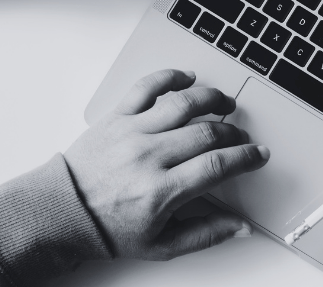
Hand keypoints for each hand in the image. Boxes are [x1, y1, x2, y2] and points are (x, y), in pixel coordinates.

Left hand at [64, 69, 269, 260]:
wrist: (64, 211)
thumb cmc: (109, 228)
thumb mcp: (161, 245)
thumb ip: (205, 235)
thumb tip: (240, 227)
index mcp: (161, 191)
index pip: (216, 166)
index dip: (245, 158)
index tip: (258, 154)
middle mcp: (148, 157)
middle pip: (206, 133)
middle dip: (232, 133)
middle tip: (239, 137)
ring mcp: (131, 133)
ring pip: (182, 103)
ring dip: (211, 98)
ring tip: (223, 102)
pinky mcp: (116, 117)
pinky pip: (146, 87)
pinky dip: (170, 77)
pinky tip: (186, 78)